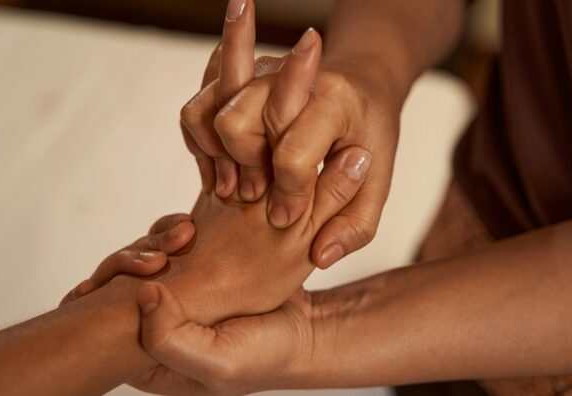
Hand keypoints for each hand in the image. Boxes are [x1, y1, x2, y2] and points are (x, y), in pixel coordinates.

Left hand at [61, 213, 314, 395]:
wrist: (308, 329)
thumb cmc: (267, 353)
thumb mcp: (220, 362)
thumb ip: (172, 340)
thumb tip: (143, 294)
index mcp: (152, 361)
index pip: (102, 330)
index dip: (109, 294)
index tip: (149, 271)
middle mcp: (156, 328)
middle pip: (114, 286)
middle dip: (132, 259)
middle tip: (166, 252)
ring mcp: (174, 298)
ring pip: (138, 260)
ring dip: (154, 240)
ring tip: (185, 233)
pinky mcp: (191, 273)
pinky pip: (164, 246)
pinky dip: (171, 231)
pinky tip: (190, 228)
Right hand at [182, 0, 397, 268]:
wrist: (357, 87)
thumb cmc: (366, 138)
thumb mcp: (377, 185)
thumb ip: (355, 226)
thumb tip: (319, 256)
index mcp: (334, 101)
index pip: (293, 155)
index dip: (288, 196)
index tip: (286, 216)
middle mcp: (288, 75)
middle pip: (236, 124)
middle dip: (245, 170)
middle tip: (260, 193)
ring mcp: (257, 72)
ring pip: (207, 112)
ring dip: (217, 157)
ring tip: (238, 183)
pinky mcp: (235, 78)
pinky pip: (195, 111)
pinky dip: (200, 144)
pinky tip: (225, 167)